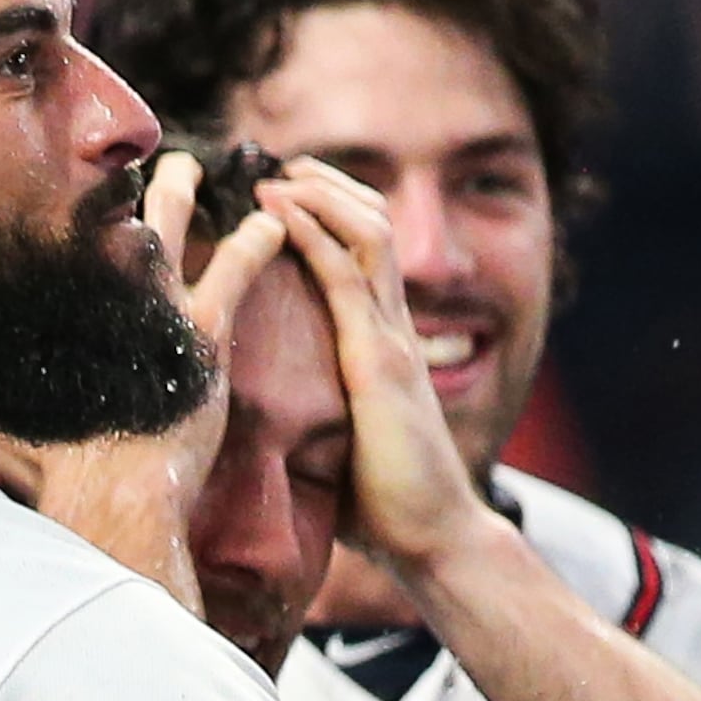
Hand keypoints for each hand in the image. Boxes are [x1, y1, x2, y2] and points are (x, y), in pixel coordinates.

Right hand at [0, 153, 283, 602]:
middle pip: (96, 231)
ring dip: (175, 192)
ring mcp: (149, 312)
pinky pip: (233, 270)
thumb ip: (26, 416)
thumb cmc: (79, 479)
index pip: (63, 266)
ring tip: (189, 166)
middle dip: (102, 193)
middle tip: (117, 166)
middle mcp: (97, 307)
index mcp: (62, 326)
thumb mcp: (35, 434)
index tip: (71, 214)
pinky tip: (271, 225)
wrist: (116, 496)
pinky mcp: (201, 333)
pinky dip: (253, 243)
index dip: (68, 238)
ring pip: (162, 230)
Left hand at [266, 159, 500, 573]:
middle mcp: (395, 329)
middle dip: (327, 185)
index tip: (287, 194)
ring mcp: (391, 339)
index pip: (367, 255)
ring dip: (318, 194)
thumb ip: (320, 414)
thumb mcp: (343, 441)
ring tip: (278, 171)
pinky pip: (345, 277)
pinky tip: (278, 208)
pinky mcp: (379, 361)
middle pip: (371, 226)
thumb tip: (266, 421)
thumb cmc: (387, 506)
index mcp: (387, 344)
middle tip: (280, 164)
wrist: (435, 537)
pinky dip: (311, 233)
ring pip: (364, 234)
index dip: (333, 214)